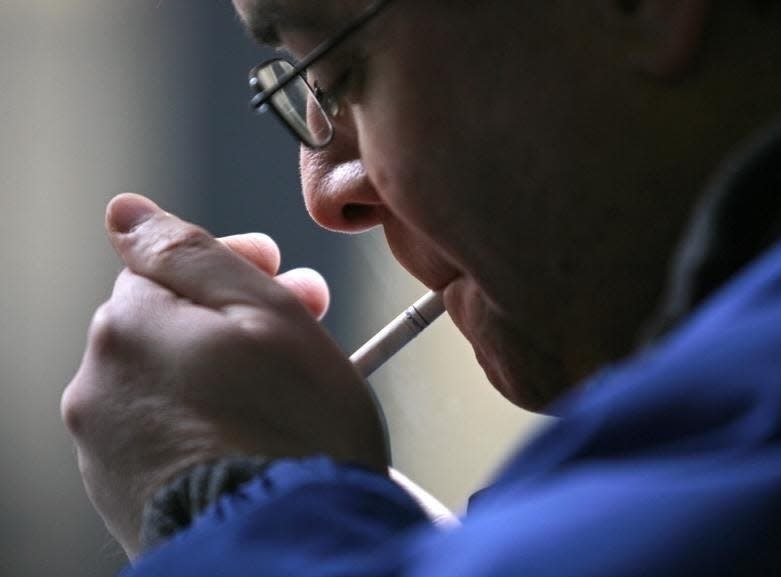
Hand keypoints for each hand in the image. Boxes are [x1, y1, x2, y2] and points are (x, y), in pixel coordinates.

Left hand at [61, 194, 388, 557]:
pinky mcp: (122, 492)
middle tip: (298, 323)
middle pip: (169, 322)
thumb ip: (190, 253)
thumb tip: (125, 213)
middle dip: (231, 315)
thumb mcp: (264, 312)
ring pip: (167, 377)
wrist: (290, 544)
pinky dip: (202, 419)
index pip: (168, 263)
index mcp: (130, 327)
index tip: (277, 268)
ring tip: (279, 387)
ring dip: (217, 367)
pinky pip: (164, 430)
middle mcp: (100, 383)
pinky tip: (249, 431)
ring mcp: (105, 444)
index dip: (232, 262)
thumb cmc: (294, 431)